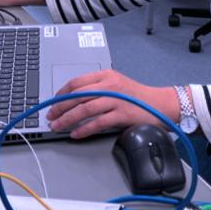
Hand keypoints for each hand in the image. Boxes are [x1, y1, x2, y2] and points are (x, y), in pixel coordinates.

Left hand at [46, 70, 180, 138]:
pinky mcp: (121, 114)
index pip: (77, 82)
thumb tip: (74, 100)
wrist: (160, 104)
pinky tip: (76, 133)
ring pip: (84, 108)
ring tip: (58, 126)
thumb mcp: (117, 85)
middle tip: (50, 115)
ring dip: (67, 119)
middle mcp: (110, 85)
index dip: (61, 93)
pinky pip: (97, 122)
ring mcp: (115, 99)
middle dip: (60, 107)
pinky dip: (83, 129)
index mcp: (106, 75)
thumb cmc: (138, 96)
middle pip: (77, 95)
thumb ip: (98, 89)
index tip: (53, 102)